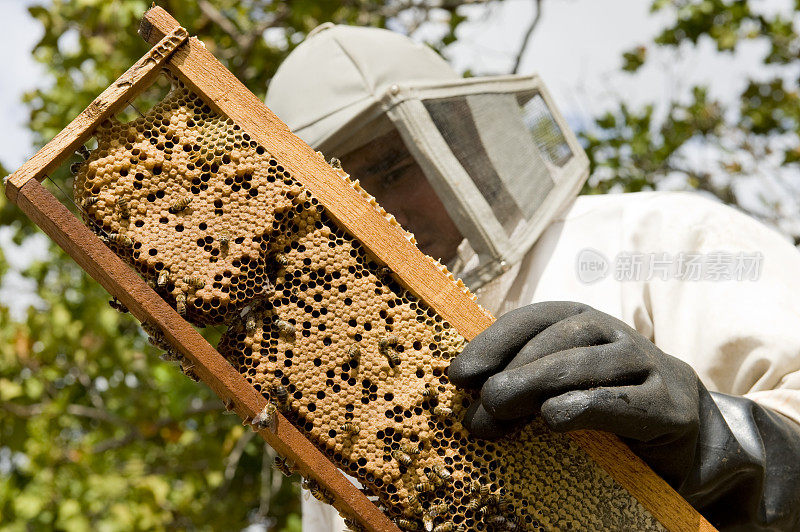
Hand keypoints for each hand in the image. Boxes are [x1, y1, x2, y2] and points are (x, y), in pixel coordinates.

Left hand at [448, 301, 701, 486]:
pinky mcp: (671, 405)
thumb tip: (470, 407)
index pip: (535, 318)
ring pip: (590, 362)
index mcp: (584, 323)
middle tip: (483, 401)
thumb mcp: (560, 391)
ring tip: (501, 406)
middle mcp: (616, 335)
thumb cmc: (606, 412)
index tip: (459, 375)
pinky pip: (627, 400)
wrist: (683, 443)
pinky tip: (554, 417)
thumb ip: (521, 387)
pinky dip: (587, 405)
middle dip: (514, 368)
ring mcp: (648, 365)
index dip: (494, 341)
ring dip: (539, 382)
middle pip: (561, 338)